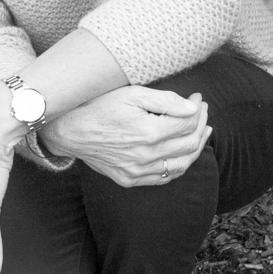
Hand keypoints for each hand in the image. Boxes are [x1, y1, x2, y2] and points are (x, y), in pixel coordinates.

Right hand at [41, 87, 210, 187]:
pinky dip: (178, 167)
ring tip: (203, 133)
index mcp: (149, 132)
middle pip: (189, 144)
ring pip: (181, 165)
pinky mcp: (129, 179)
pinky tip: (182, 155)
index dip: (198, 109)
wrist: (69, 130)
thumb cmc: (99, 106)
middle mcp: (146, 156)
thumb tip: (193, 106)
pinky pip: (163, 178)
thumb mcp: (131, 94)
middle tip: (202, 112)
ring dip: (196, 148)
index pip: (187, 123)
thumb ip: (165, 100)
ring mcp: (137, 171)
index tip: (198, 99)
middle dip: (201, 125)